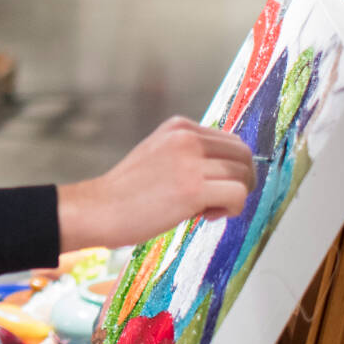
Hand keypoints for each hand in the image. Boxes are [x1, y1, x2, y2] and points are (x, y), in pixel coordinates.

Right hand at [57, 116, 256, 251]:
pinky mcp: (193, 188)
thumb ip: (190, 153)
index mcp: (179, 127)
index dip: (232, 167)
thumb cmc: (128, 191)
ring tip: (206, 209)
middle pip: (244, 155)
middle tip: (221, 200)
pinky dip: (231, 209)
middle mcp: (186, 138)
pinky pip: (238, 195)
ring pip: (243, 176)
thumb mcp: (159, 153)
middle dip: (242, 181)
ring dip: (234, 197)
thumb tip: (228, 168)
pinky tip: (206, 216)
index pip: (231, 141)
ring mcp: (190, 162)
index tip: (216, 185)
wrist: (100, 209)